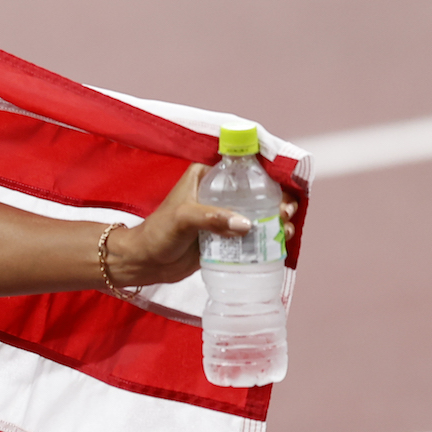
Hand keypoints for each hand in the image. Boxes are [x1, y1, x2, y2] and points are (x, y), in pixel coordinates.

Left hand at [111, 163, 298, 285]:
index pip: (243, 169)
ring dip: (278, 219)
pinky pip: (254, 233)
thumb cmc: (158, 233)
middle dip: (279, 200)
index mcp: (206, 176)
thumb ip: (211, 218)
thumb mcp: (182, 219)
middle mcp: (219, 193)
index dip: (268, 176)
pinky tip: (281, 241)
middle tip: (285, 214)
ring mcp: (225, 215)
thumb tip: (246, 224)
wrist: (146, 263)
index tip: (283, 190)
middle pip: (258, 191)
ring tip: (285, 229)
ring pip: (260, 212)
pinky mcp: (227, 236)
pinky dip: (269, 236)